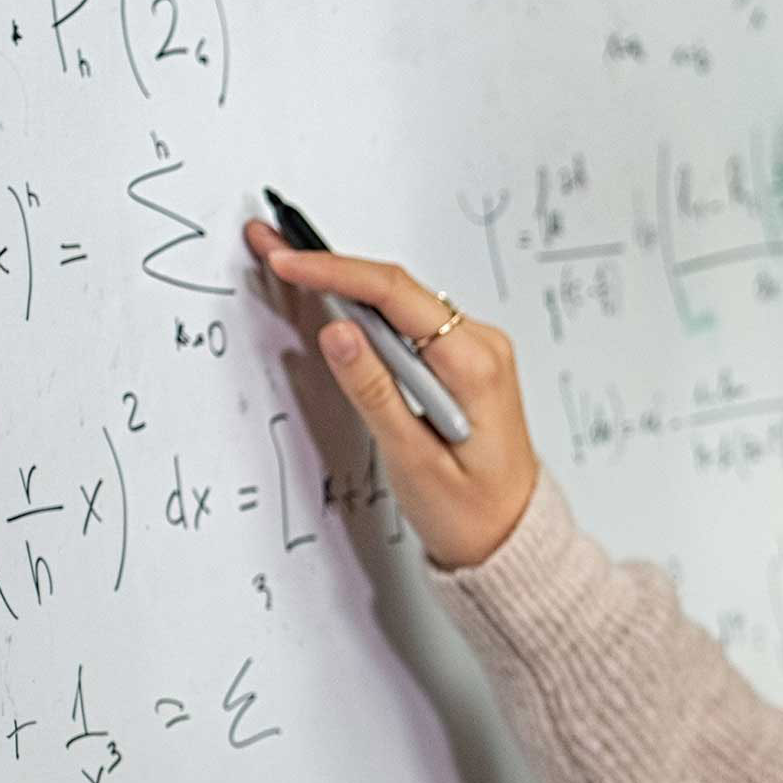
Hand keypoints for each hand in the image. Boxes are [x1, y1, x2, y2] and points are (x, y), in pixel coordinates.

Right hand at [245, 218, 538, 569]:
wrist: (512, 537)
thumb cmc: (470, 511)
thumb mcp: (412, 458)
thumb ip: (374, 391)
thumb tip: (337, 332)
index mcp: (474, 365)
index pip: (395, 295)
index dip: (333, 271)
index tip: (285, 258)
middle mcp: (481, 346)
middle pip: (396, 286)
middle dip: (329, 265)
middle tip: (270, 245)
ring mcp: (474, 350)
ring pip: (401, 300)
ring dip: (345, 283)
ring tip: (289, 264)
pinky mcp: (462, 361)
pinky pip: (410, 321)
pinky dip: (368, 309)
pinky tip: (332, 300)